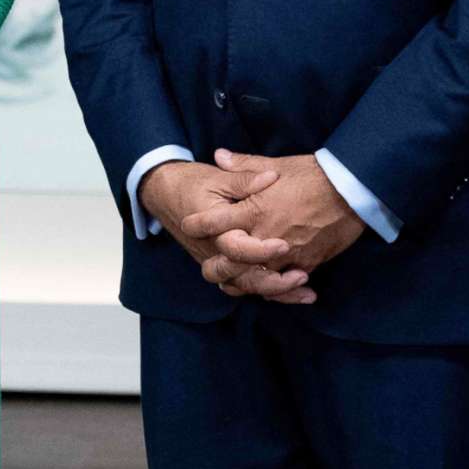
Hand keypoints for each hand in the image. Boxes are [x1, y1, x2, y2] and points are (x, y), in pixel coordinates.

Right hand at [139, 159, 312, 303]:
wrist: (163, 192)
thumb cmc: (192, 183)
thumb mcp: (218, 177)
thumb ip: (246, 178)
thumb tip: (272, 176)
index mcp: (212, 230)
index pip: (235, 249)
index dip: (260, 250)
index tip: (284, 245)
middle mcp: (213, 251)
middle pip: (241, 278)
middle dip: (272, 282)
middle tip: (301, 276)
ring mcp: (216, 261)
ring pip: (244, 287)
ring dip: (274, 292)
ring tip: (305, 290)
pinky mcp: (222, 266)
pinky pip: (245, 286)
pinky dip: (269, 292)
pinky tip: (296, 292)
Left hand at [180, 150, 366, 286]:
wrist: (352, 191)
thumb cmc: (312, 175)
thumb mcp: (274, 164)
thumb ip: (243, 165)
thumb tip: (219, 156)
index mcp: (252, 211)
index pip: (212, 223)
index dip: (196, 225)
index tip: (189, 225)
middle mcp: (264, 237)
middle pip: (228, 263)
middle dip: (217, 265)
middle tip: (212, 263)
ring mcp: (285, 255)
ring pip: (254, 280)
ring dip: (244, 280)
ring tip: (238, 279)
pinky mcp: (306, 264)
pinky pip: (283, 285)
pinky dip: (275, 288)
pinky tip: (269, 286)